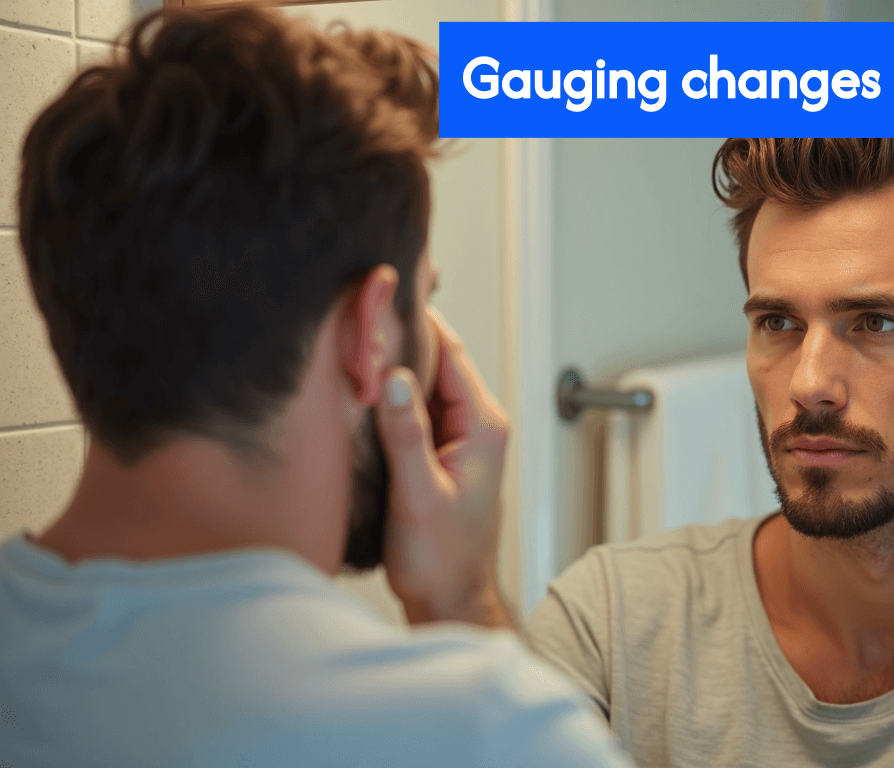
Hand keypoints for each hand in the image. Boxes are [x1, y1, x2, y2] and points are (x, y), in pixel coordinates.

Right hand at [374, 309, 510, 625]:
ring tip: (350, 359)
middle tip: (352, 330)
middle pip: (436, 361)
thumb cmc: (442, 557)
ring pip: (422, 384)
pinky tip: (359, 398)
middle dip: (397, 345)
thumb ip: (407, 434)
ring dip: (390, 373)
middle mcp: (477, 423)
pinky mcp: (439, 449)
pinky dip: (389, 400)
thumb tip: (396, 376)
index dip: (415, 324)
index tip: (378, 301)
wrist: (450, 597)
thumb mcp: (419, 494)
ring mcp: (459, 435)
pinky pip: (415, 409)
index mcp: (484, 425)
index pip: (450, 352)